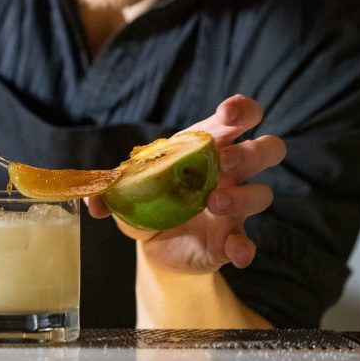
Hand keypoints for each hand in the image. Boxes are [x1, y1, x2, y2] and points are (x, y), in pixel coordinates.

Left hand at [86, 94, 284, 273]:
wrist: (155, 245)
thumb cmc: (149, 199)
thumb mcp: (127, 188)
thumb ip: (109, 187)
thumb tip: (92, 199)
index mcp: (206, 146)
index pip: (240, 117)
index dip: (242, 109)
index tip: (229, 114)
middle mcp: (231, 172)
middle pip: (268, 149)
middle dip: (252, 151)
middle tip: (224, 161)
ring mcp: (235, 206)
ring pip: (263, 193)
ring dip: (243, 196)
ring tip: (213, 203)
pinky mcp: (231, 239)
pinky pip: (248, 242)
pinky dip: (244, 247)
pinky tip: (236, 251)